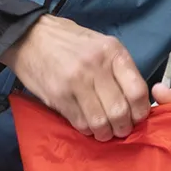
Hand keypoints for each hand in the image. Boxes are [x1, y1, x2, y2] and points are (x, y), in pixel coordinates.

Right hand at [6, 16, 149, 140]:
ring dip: (105, 133)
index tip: (137, 117)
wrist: (29, 37)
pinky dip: (87, 129)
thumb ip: (119, 69)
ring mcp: (76, 82)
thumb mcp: (102, 44)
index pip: (137, 91)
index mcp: (112, 52)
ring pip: (100, 122)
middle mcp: (96, 66)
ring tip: (104, 131)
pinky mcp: (58, 96)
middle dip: (124, 127)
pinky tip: (88, 124)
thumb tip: (136, 101)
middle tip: (121, 129)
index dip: (141, 111)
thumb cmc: (70, 42)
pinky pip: (80, 123)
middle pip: (120, 111)